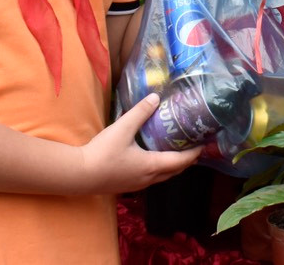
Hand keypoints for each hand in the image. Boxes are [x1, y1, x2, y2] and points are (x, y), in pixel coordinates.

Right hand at [77, 94, 199, 194]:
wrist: (79, 175)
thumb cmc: (103, 153)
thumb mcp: (122, 128)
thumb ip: (140, 113)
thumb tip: (156, 98)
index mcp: (152, 165)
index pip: (180, 161)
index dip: (194, 153)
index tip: (204, 145)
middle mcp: (148, 178)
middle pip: (174, 172)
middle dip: (186, 161)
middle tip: (193, 148)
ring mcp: (137, 185)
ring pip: (162, 177)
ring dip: (172, 167)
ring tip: (177, 153)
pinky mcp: (127, 186)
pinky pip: (150, 178)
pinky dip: (159, 169)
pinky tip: (152, 159)